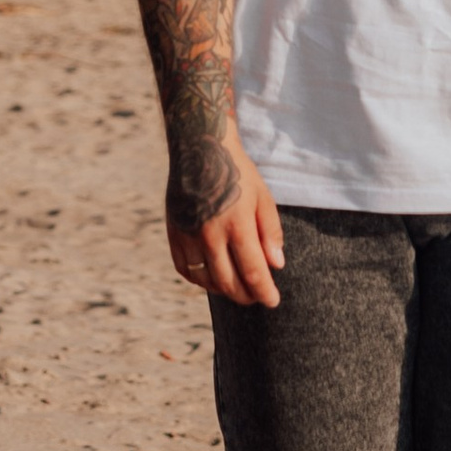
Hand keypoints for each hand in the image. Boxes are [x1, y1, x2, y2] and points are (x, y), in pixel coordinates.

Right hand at [165, 140, 285, 307]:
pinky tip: (213, 278)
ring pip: (205, 280)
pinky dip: (200, 280)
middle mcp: (209, 234)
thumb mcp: (263, 198)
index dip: (264, 292)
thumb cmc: (238, 173)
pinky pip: (186, 269)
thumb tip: (276, 266)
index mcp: (236, 224)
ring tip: (238, 289)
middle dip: (246, 296)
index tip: (273, 302)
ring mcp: (188, 235)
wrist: (199, 148)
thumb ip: (270, 233)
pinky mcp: (174, 233)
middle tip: (257, 298)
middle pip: (228, 282)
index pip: (253, 272)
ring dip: (224, 290)